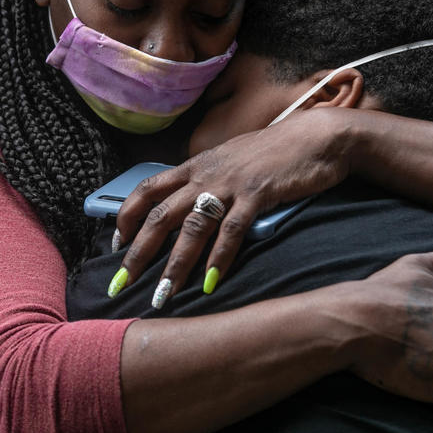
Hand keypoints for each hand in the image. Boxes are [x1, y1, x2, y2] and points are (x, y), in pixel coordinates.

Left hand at [113, 109, 352, 303]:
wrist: (315, 137)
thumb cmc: (274, 153)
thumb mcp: (231, 161)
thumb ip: (208, 179)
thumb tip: (189, 204)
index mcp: (196, 165)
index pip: (148, 189)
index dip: (127, 217)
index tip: (117, 244)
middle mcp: (206, 174)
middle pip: (160, 216)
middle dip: (138, 253)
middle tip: (121, 284)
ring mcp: (230, 184)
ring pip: (192, 228)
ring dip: (174, 265)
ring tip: (162, 295)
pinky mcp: (258, 195)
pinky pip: (232, 231)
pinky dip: (218, 258)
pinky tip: (208, 283)